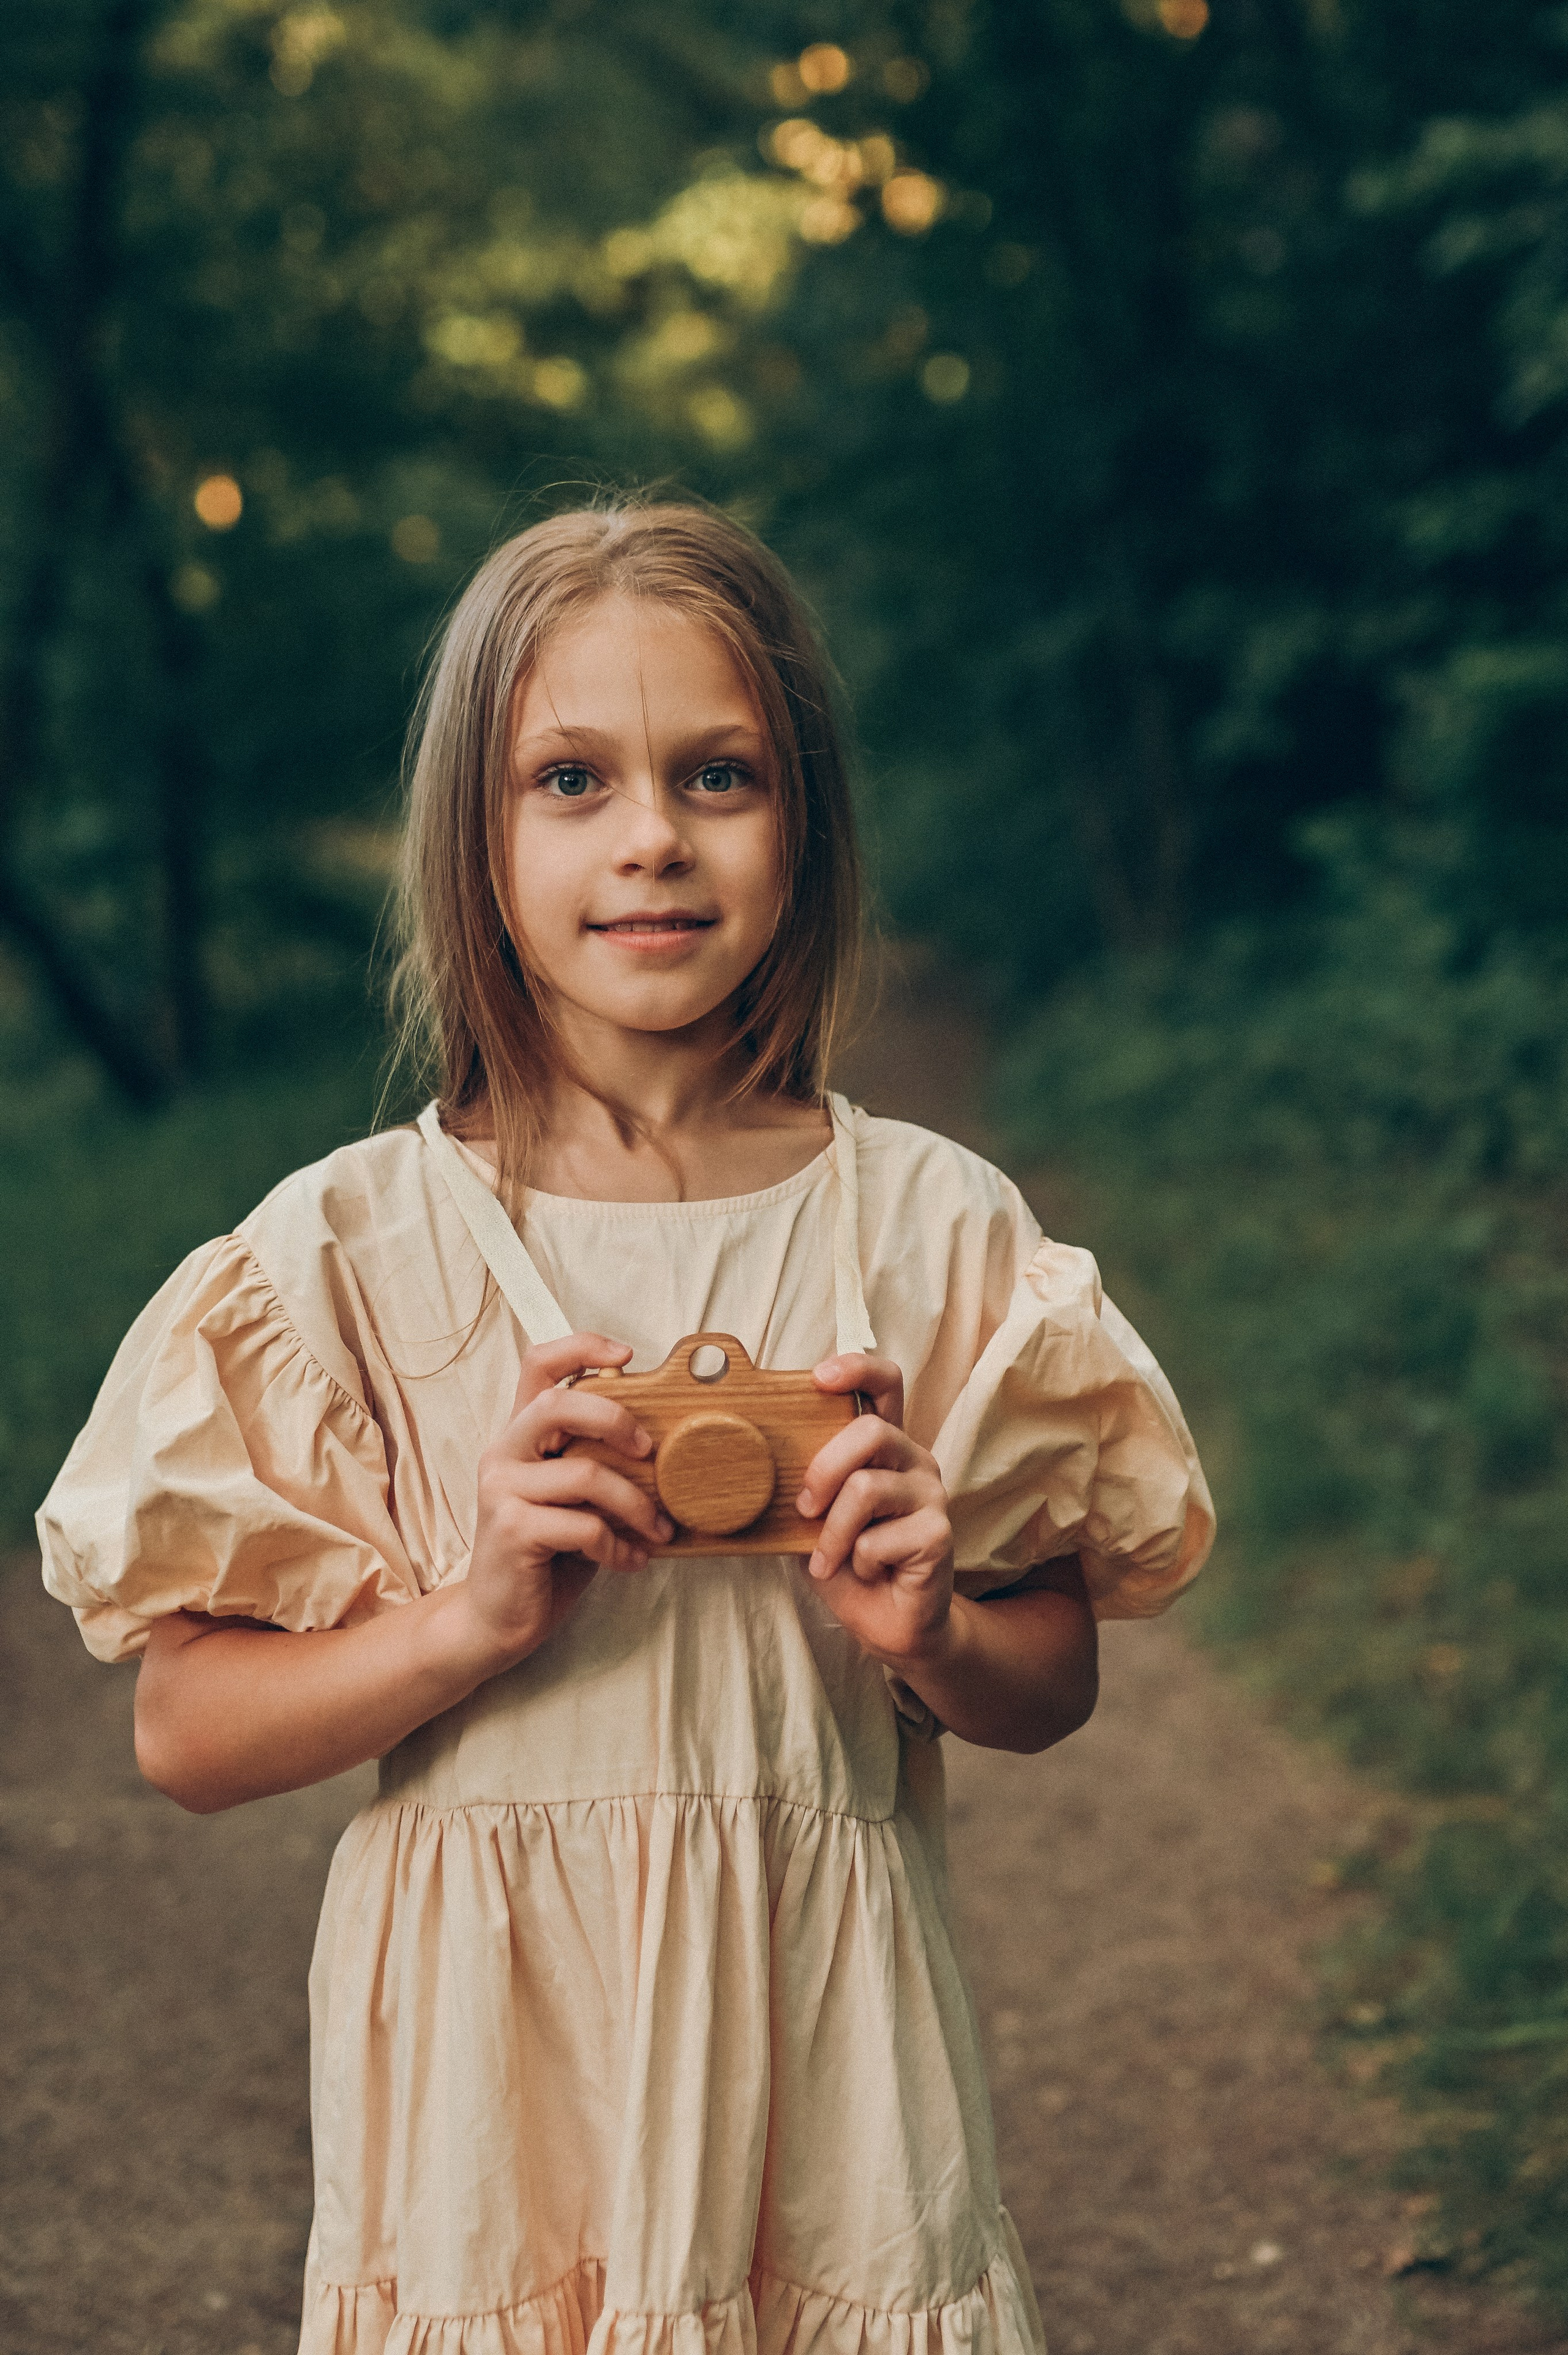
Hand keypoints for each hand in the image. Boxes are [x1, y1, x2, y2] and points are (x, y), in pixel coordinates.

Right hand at [460, 1333, 672, 1669]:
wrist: (498, 1619)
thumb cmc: (547, 1554)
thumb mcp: (574, 1498)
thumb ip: (595, 1461)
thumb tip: (661, 1442)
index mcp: (520, 1435)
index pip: (537, 1365)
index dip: (581, 1347)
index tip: (628, 1356)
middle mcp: (503, 1453)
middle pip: (559, 1404)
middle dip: (616, 1419)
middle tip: (651, 1450)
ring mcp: (502, 1490)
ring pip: (586, 1474)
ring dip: (636, 1505)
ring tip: (659, 1530)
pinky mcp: (511, 1529)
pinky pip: (585, 1527)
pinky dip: (620, 1546)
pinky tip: (631, 1560)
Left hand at [797, 1352, 954, 1665]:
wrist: (887, 1623)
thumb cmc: (848, 1562)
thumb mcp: (815, 1516)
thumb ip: (804, 1483)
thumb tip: (755, 1457)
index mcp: (886, 1446)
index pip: (886, 1384)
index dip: (857, 1368)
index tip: (819, 1376)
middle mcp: (914, 1460)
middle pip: (870, 1432)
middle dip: (823, 1470)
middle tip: (804, 1508)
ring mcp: (931, 1495)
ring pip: (867, 1488)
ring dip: (832, 1532)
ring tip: (827, 1558)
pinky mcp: (939, 1534)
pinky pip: (878, 1538)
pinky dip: (856, 1562)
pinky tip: (865, 1573)